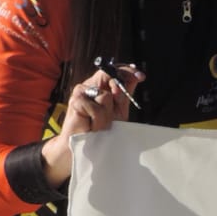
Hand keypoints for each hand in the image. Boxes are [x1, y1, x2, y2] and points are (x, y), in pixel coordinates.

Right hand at [41, 65, 145, 185]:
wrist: (85, 145)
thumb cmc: (101, 130)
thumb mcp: (118, 111)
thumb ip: (124, 94)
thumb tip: (135, 78)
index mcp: (101, 86)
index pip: (113, 70)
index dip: (127, 71)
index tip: (140, 77)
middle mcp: (91, 86)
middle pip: (108, 73)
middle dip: (119, 86)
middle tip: (119, 100)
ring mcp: (81, 91)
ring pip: (105, 96)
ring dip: (107, 115)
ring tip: (99, 124)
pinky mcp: (76, 100)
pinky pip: (96, 108)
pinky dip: (98, 120)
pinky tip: (91, 126)